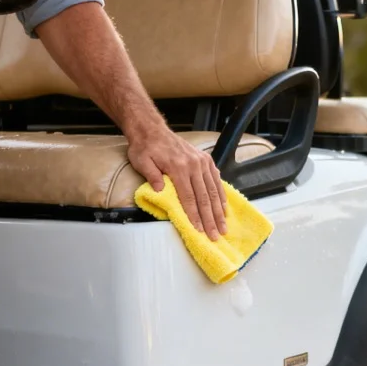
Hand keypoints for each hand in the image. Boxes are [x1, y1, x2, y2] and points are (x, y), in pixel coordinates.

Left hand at [128, 124, 227, 239]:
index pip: (188, 197)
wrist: (152, 129)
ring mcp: (202, 162)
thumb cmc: (145, 148)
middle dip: (210, 219)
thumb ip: (151, 176)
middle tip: (215, 235)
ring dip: (219, 211)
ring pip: (213, 190)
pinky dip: (221, 195)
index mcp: (178, 167)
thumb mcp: (142, 161)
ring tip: (223, 227)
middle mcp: (194, 165)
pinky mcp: (206, 160)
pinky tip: (224, 208)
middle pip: (204, 197)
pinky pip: (216, 180)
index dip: (194, 215)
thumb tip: (160, 191)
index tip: (199, 230)